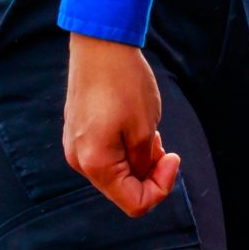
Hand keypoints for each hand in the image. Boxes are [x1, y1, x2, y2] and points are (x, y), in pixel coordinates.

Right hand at [66, 34, 179, 216]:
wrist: (100, 45)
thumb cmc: (124, 83)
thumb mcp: (145, 127)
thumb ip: (144, 162)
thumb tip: (142, 173)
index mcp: (95, 164)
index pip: (134, 203)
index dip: (160, 188)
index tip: (173, 158)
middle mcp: (79, 160)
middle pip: (123, 189)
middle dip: (149, 172)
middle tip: (162, 143)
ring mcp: (75, 146)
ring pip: (116, 171)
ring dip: (138, 158)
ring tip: (149, 129)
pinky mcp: (78, 131)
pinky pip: (106, 153)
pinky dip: (126, 147)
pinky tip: (134, 123)